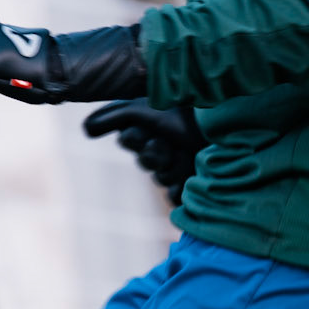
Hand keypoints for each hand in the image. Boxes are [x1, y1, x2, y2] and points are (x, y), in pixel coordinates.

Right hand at [83, 98, 206, 204]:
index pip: (130, 141)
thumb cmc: (185, 114)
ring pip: (163, 178)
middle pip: (146, 162)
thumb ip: (114, 116)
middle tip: (170, 143)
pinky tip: (192, 178)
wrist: (224, 125)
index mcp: (150, 131)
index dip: (138, 138)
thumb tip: (85, 129)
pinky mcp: (193, 183)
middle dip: (157, 152)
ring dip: (175, 166)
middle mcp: (162, 149)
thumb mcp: (148, 110)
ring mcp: (178, 166)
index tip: (150, 128)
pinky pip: (177, 198)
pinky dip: (184, 190)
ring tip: (189, 154)